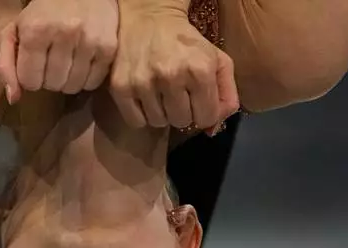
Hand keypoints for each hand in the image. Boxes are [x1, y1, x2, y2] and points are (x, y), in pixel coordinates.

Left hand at [0, 0, 119, 103]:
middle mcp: (64, 33)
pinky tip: (83, 62)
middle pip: (52, 85)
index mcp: (35, 30)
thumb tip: (13, 98)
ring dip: (67, 80)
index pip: (29, 81)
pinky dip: (86, 78)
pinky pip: (93, 82)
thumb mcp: (15, 31)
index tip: (35, 65)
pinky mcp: (108, 47)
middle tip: (52, 62)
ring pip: (73, 86)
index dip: (30, 77)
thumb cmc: (44, 12)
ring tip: (67, 62)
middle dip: (49, 78)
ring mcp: (89, 40)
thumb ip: (6, 65)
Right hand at [108, 2, 238, 132]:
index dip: (203, 112)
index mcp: (200, 70)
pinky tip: (145, 97)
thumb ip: (227, 94)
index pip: (206, 118)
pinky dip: (141, 114)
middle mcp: (171, 77)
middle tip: (177, 94)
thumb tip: (213, 129)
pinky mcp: (121, 87)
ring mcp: (143, 83)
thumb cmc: (186, 42)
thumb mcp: (217, 60)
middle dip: (182, 111)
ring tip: (160, 93)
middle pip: (181, 121)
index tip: (196, 100)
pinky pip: (136, 121)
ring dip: (161, 112)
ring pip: (158, 122)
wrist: (149, 19)